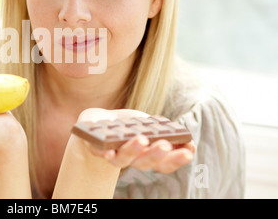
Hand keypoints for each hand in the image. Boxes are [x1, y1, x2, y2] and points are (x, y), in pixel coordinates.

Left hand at [77, 108, 194, 173]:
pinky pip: (100, 152)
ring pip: (123, 159)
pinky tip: (109, 151)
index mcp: (148, 157)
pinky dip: (105, 153)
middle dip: (156, 154)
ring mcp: (114, 155)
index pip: (165, 164)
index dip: (177, 159)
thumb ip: (167, 133)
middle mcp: (132, 160)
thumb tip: (188, 140)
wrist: (102, 121)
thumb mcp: (151, 126)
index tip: (189, 151)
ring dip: (133, 150)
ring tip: (142, 139)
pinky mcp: (97, 147)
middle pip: (145, 163)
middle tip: (165, 145)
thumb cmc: (131, 125)